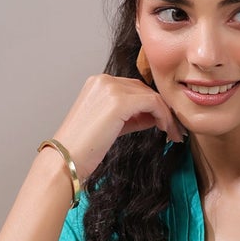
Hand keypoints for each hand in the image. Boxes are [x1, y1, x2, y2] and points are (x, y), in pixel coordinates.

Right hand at [51, 72, 185, 185]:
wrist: (66, 159)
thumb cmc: (82, 148)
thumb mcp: (110, 126)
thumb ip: (131, 117)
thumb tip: (156, 117)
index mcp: (97, 83)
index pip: (133, 88)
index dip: (151, 105)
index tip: (164, 123)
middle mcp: (103, 80)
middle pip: (143, 90)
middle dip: (161, 109)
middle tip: (173, 129)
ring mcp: (110, 88)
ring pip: (151, 96)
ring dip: (166, 115)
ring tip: (173, 133)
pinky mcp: (119, 101)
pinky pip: (153, 103)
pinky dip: (164, 117)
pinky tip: (167, 131)